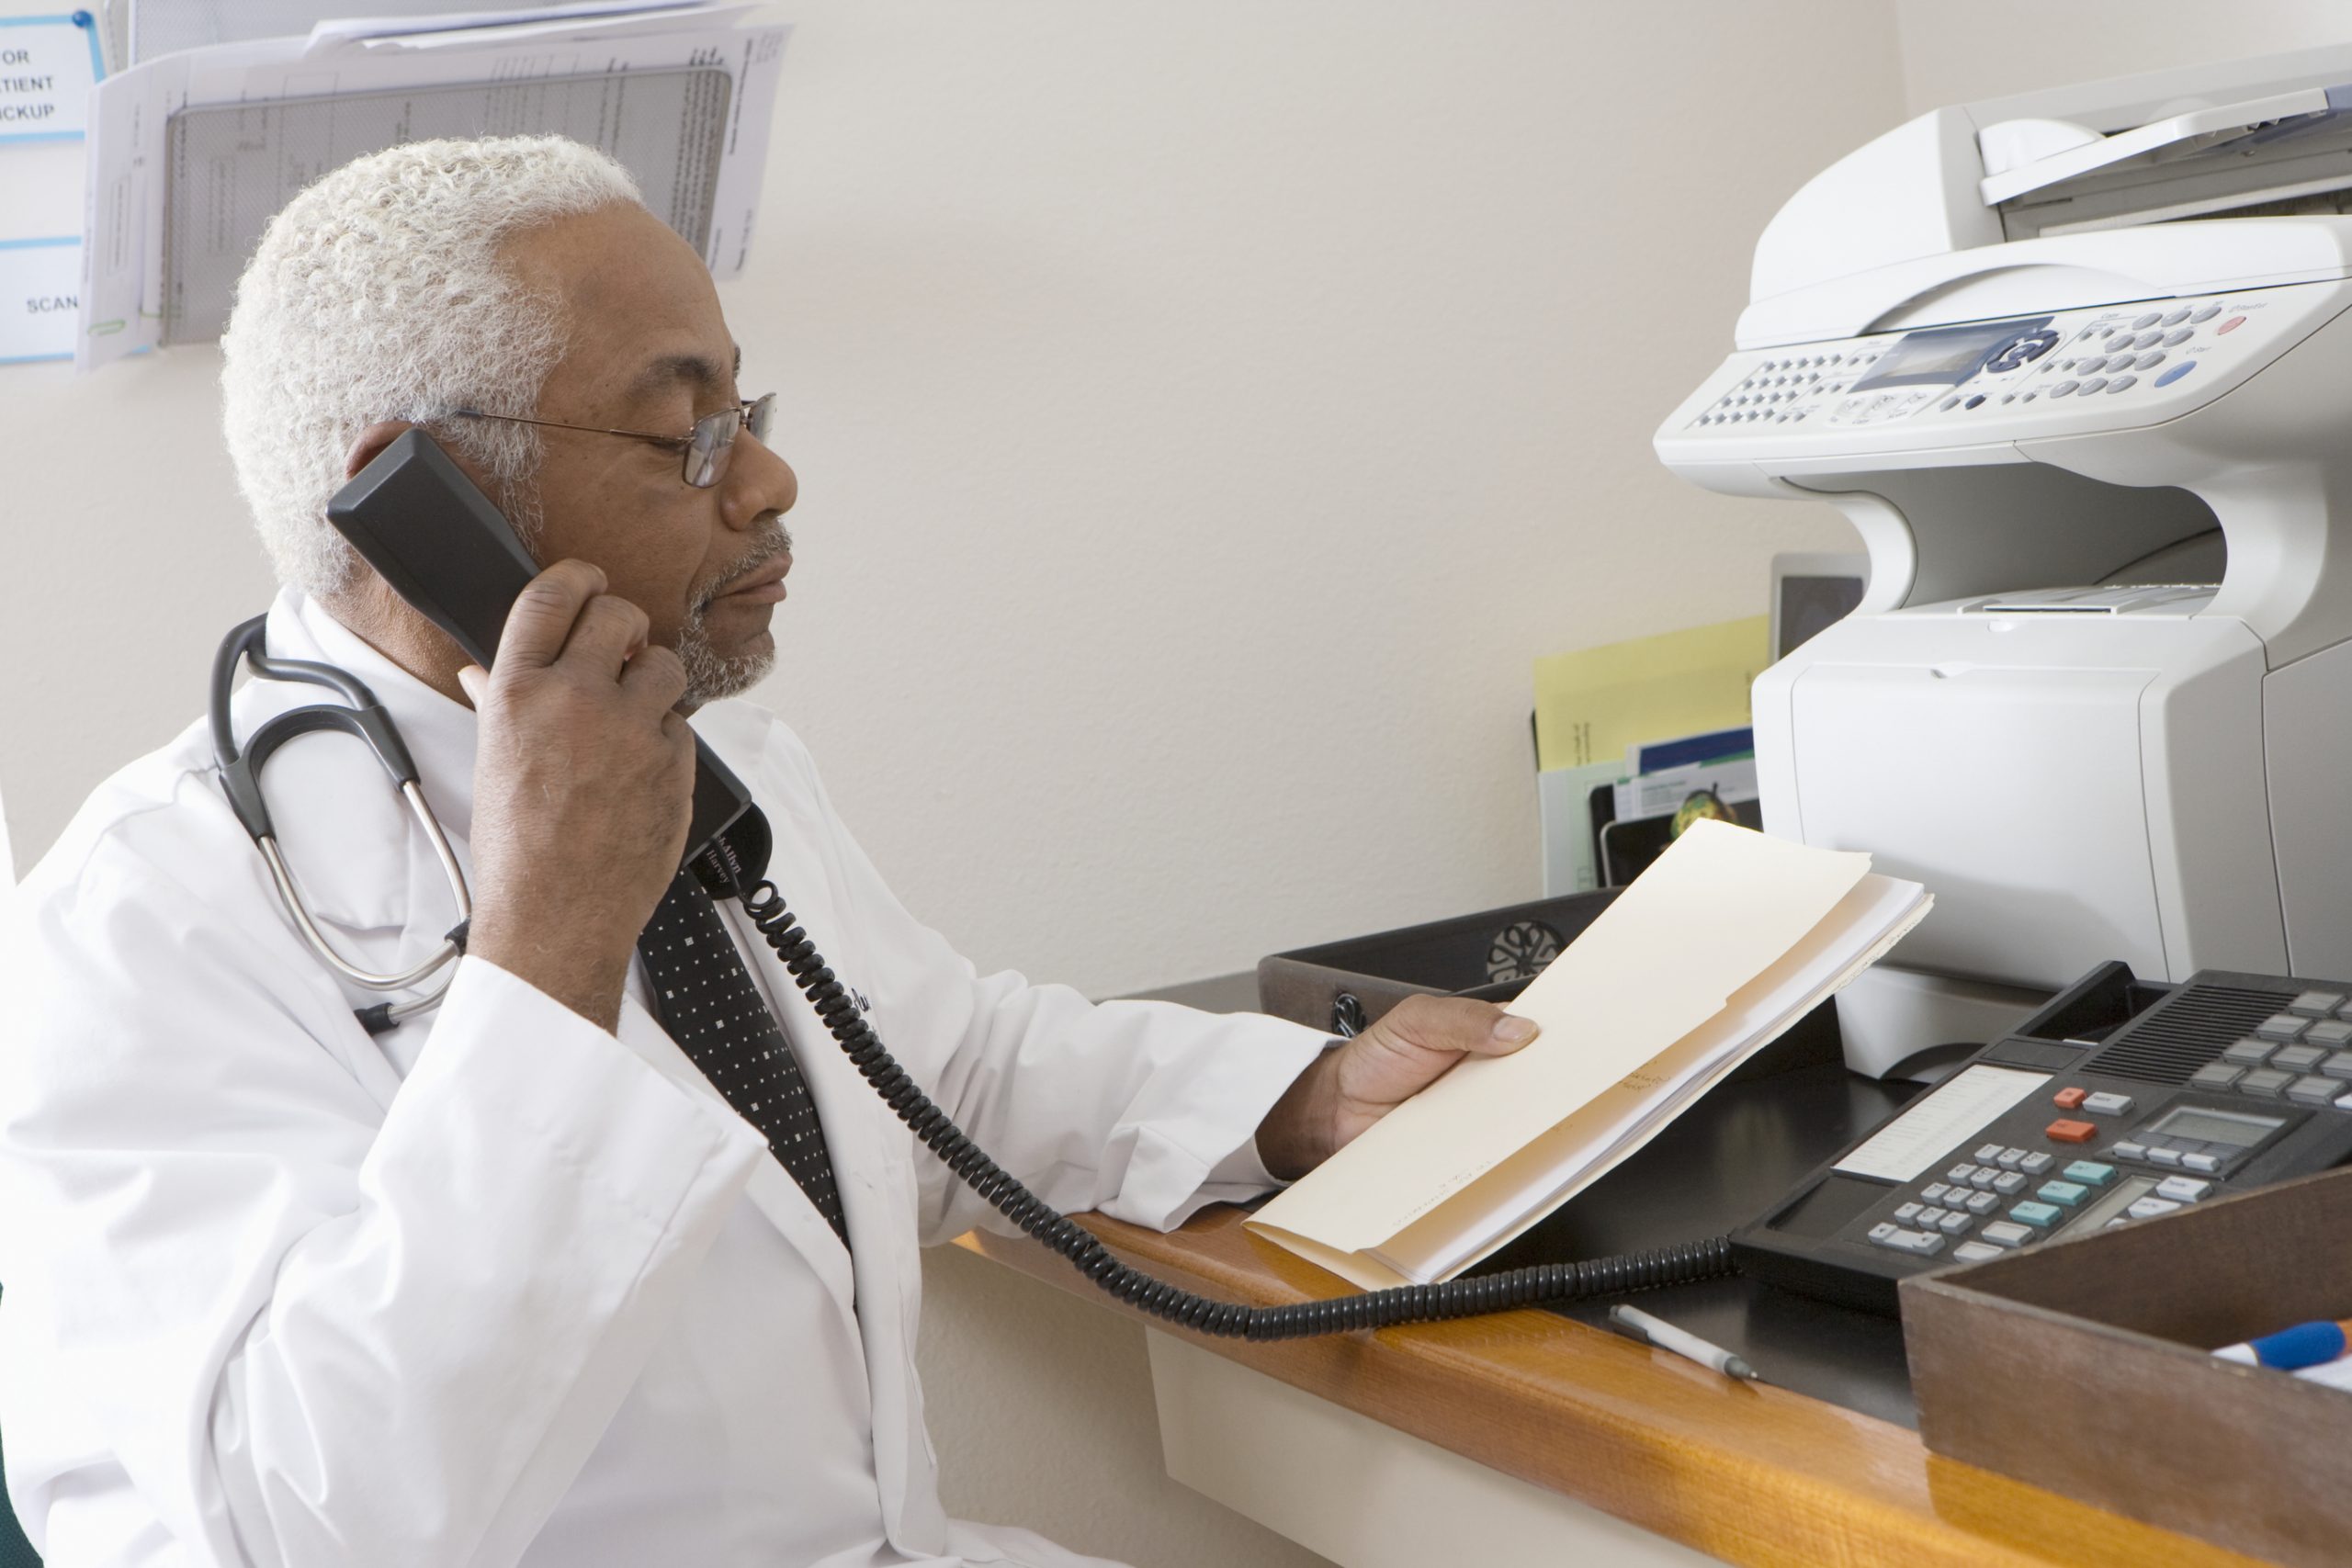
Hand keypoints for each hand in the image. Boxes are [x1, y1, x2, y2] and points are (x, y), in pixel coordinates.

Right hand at [459, 560, 695, 1029]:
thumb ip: (498, 703)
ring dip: (653, 679)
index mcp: (518, 692)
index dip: (577, 577)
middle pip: (619, 614)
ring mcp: (632, 728)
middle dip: (622, 626)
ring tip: (631, 714)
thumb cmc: (516, 848)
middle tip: (618, 650)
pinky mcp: (675, 760)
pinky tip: (640, 768)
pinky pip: (681, 724)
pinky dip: (666, 738)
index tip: (589, 580)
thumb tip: (481, 673)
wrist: (557, 913)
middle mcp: (577, 698)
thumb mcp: (491, 761)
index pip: (551, 595)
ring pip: (664, 665)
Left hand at [1255, 996, 1539, 1179]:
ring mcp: (1483, 1117)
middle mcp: (1492, 1078)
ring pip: (1523, 1125)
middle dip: (1554, 1089)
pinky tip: (1504, 1156)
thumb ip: (1463, 1019)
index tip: (1578, 1047)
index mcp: (1488, 1035)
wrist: (1338, 1110)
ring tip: (1538, 1127)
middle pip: (1539, 1085)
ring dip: (1531, 1128)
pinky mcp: (1469, 1151)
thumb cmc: (1377, 1058)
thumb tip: (1517, 1028)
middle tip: (1562, 1092)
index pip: (1536, 1036)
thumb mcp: (1417, 1020)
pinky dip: (1501, 1158)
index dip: (1558, 1042)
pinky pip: (1494, 1156)